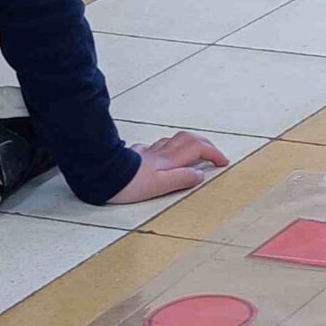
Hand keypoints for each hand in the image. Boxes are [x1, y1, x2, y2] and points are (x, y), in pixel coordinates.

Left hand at [109, 131, 229, 203]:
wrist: (102, 176)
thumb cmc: (128, 185)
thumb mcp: (159, 186)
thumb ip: (181, 179)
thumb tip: (199, 175)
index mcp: (169, 160)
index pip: (198, 149)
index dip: (213, 154)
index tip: (223, 162)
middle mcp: (160, 152)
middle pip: (188, 138)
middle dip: (205, 143)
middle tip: (214, 153)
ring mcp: (148, 152)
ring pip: (173, 140)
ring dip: (188, 142)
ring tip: (194, 151)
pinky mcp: (136, 155)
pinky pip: (156, 147)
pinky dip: (167, 148)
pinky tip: (163, 154)